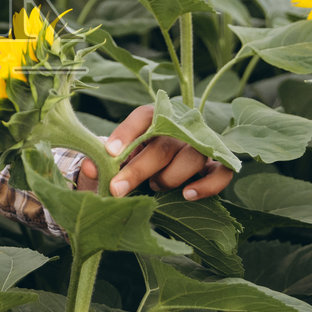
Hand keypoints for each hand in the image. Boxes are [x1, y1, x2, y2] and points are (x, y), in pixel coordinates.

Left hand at [75, 104, 232, 200]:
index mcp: (154, 118)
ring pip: (192, 158)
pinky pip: (221, 173)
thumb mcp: (115, 160)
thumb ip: (102, 161)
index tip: (109, 153)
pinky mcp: (216, 165)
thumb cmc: (133, 161)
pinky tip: (188, 195)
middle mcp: (181, 128)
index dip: (127, 133)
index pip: (144, 116)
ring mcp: (201, 146)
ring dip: (170, 178)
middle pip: (163, 145)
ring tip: (155, 187)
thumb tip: (90, 167)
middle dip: (138, 170)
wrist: (154, 173)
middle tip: (116, 189)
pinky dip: (207, 185)